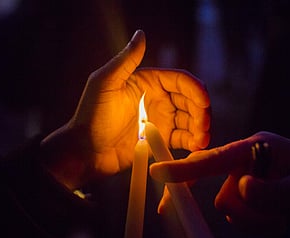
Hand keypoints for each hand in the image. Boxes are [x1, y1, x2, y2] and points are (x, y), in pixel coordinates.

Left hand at [40, 30, 209, 190]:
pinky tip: (197, 147)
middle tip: (204, 126)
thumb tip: (141, 33)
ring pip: (190, 120)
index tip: (204, 103)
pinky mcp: (160, 140)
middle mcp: (157, 99)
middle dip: (201, 111)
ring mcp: (160, 120)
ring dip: (201, 128)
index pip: (180, 80)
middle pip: (190, 100)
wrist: (84, 151)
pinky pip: (183, 138)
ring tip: (201, 140)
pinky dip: (193, 141)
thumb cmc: (90, 116)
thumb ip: (125, 60)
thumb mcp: (105, 84)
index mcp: (148, 82)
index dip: (195, 90)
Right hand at [149, 131, 289, 231]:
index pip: (212, 158)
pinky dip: (260, 226)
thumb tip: (240, 190)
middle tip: (281, 217)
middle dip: (249, 214)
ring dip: (258, 221)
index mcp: (253, 148)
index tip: (156, 173)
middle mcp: (241, 165)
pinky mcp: (243, 199)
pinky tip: (279, 218)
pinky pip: (240, 220)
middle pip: (222, 197)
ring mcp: (241, 183)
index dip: (183, 168)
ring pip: (231, 212)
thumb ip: (276, 191)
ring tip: (286, 215)